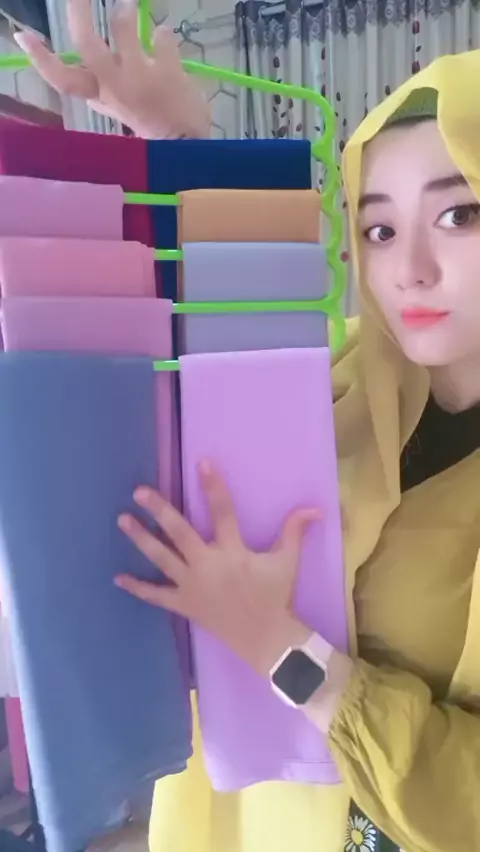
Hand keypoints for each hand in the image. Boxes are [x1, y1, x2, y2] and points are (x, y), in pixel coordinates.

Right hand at [14, 0, 210, 139]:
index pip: (62, 80)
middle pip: (85, 44)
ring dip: (123, 13)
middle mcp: (116, 86)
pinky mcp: (167, 73)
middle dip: (79, 12)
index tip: (22, 36)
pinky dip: (163, 33)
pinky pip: (162, 37)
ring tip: (127, 5)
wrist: (188, 148)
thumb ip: (106, 94)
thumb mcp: (122, 112)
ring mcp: (140, 79)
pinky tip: (165, 35)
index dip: (41, 58)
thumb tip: (93, 83)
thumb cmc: (154, 126)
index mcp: (101, 96)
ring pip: (122, 29)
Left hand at [116, 462, 318, 675]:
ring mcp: (192, 586)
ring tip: (122, 519)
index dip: (213, 487)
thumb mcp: (288, 562)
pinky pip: (156, 596)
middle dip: (159, 511)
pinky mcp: (184, 604)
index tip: (202, 463)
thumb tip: (316, 507)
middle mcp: (208, 566)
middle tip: (139, 491)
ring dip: (141, 539)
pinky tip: (118, 577)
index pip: (223, 512)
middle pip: (179, 533)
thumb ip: (295, 531)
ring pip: (161, 559)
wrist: (266, 639)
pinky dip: (138, 588)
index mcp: (233, 552)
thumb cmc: (276, 596)